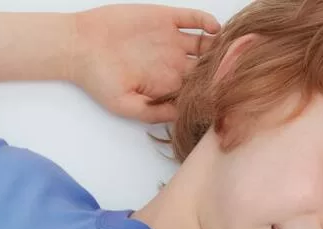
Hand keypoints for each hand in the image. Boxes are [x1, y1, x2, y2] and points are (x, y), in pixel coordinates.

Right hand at [71, 4, 219, 122]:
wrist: (81, 46)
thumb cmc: (100, 81)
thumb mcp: (126, 105)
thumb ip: (155, 112)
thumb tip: (182, 116)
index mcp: (167, 87)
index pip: (198, 91)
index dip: (214, 92)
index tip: (228, 95)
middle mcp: (173, 64)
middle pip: (208, 68)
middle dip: (224, 70)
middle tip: (241, 72)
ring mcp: (172, 41)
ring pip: (207, 44)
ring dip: (221, 47)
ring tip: (233, 50)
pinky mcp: (166, 19)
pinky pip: (194, 20)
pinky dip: (208, 24)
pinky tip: (214, 29)